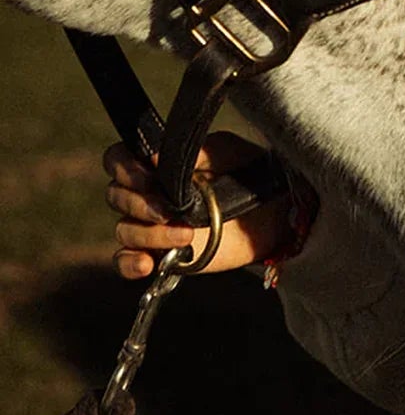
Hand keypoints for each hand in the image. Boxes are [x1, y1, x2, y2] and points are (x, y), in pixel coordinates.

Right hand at [104, 131, 291, 278]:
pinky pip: (126, 261)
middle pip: (117, 198)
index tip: (148, 176)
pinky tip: (147, 264)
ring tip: (186, 235)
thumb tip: (156, 156)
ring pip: (125, 230)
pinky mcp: (162, 254)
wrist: (277, 211)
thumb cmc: (249, 171)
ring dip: (151, 234)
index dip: (124, 168)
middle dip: (140, 204)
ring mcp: (152, 225)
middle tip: (170, 210)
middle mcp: (147, 194)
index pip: (117, 161)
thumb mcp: (229, 151)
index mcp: (157, 164)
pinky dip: (130, 263)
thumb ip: (198, 150)